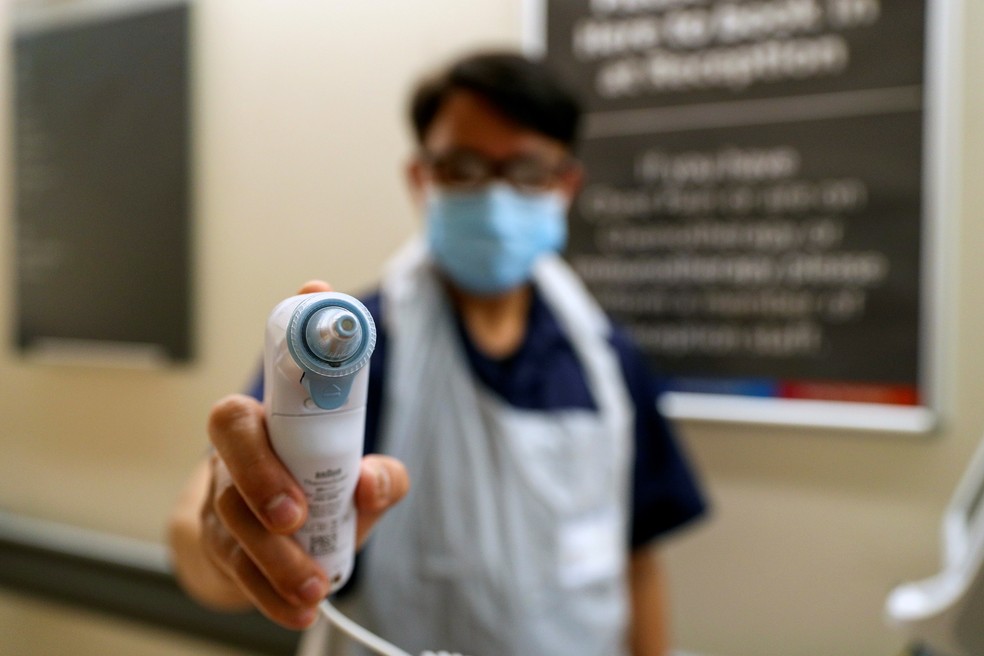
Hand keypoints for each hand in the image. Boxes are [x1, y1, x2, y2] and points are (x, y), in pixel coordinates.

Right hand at [197, 281, 408, 628]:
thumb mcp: (354, 476)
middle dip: (263, 508)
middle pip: (228, 484)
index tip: (296, 497)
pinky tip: (298, 611)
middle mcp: (228, 467)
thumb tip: (374, 482)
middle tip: (298, 528)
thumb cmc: (317, 484)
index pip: (233, 421)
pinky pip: (238, 574)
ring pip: (231, 534)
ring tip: (315, 588)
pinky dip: (270, 597)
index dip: (256, 456)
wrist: (280, 526)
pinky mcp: (220, 552)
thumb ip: (380, 475)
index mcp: (257, 428)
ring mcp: (219, 512)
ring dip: (276, 565)